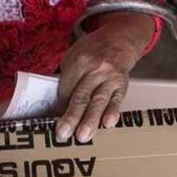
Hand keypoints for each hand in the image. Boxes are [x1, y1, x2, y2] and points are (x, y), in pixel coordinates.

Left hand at [56, 12, 154, 141]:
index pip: (66, 89)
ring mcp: (109, 77)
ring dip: (90, 120)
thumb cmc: (92, 52)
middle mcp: (94, 69)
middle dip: (71, 116)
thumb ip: (67, 79)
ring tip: (83, 136)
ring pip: (98, 100)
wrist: (119, 40)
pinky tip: (108, 124)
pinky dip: (112, 112)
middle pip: (80, 95)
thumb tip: (59, 106)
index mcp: (78, 62)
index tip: (55, 122)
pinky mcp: (122, 85)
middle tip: (63, 133)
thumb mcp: (74, 57)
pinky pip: (116, 100)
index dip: (60, 107)